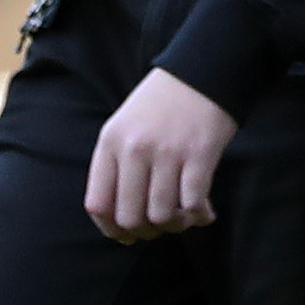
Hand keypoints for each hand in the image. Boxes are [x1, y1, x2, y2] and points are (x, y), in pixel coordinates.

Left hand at [85, 69, 238, 242]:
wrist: (203, 69)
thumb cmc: (163, 102)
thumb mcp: (125, 125)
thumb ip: (116, 164)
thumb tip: (119, 217)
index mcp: (111, 142)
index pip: (98, 204)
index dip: (111, 230)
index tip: (128, 235)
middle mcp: (135, 148)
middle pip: (129, 216)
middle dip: (147, 232)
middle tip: (161, 227)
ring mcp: (167, 151)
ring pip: (162, 215)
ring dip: (176, 225)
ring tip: (185, 218)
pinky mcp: (200, 153)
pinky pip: (193, 203)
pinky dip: (199, 216)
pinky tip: (206, 213)